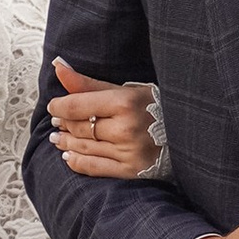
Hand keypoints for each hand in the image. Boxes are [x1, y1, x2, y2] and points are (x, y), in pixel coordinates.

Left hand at [47, 59, 161, 178]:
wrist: (185, 134)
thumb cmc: (154, 107)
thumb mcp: (125, 89)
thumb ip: (89, 83)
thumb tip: (58, 67)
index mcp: (125, 102)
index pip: (78, 106)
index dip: (59, 106)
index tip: (54, 106)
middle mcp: (126, 128)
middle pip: (80, 126)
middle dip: (63, 124)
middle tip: (56, 121)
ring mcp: (128, 152)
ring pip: (84, 147)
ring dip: (66, 142)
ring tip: (58, 137)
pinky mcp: (130, 171)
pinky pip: (94, 168)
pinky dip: (77, 162)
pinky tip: (68, 155)